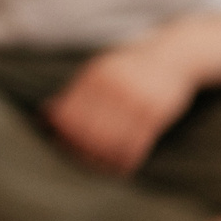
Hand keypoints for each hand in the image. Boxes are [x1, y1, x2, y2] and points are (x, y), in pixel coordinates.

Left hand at [43, 38, 197, 174]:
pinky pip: (136, 144)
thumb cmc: (129, 67)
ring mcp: (137, 99)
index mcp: (96, 75)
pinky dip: (126, 160)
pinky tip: (123, 166)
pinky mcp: (157, 112)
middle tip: (83, 159)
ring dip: (104, 160)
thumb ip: (75, 91)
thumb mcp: (100, 70)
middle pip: (88, 130)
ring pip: (111, 141)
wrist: (174, 54)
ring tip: (102, 166)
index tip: (62, 144)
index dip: (63, 134)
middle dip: (82, 150)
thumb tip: (45, 114)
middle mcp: (114, 86)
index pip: (70, 113)